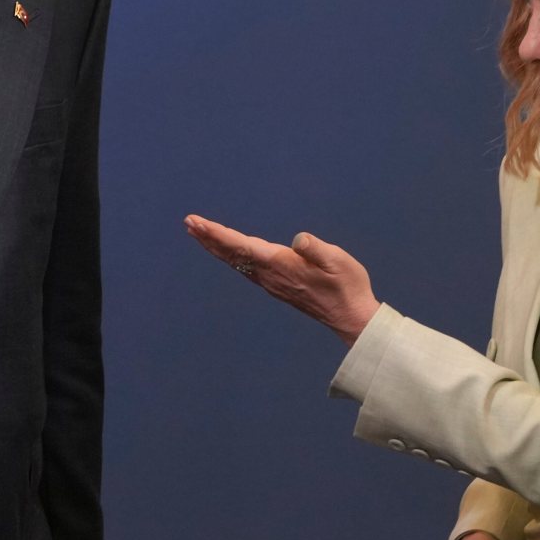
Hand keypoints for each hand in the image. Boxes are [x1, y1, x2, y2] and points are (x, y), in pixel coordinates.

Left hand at [183, 214, 382, 342]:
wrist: (350, 317)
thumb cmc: (347, 286)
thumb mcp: (338, 261)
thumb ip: (316, 249)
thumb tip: (298, 241)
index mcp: (280, 264)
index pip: (241, 245)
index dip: (217, 233)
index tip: (198, 223)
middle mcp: (270, 275)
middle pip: (232, 254)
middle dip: (209, 237)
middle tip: (189, 222)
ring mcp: (271, 282)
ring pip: (236, 261)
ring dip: (216, 246)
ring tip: (199, 233)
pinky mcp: (276, 286)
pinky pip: (245, 267)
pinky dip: (230, 255)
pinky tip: (227, 252)